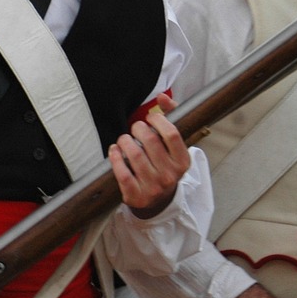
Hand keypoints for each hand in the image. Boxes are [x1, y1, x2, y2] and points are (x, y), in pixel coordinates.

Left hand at [108, 94, 189, 218]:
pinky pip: (122, 172)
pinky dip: (114, 157)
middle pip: (150, 141)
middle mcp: (170, 175)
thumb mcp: (172, 147)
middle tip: (135, 129)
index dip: (158, 120)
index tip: (150, 118)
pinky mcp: (136, 195)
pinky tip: (114, 150)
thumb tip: (162, 96)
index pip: (172, 134)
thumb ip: (170, 118)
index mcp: (182, 161)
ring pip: (134, 154)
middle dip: (137, 128)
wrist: (158, 201)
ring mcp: (153, 186)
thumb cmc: (164, 166)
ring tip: (124, 139)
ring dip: (124, 141)